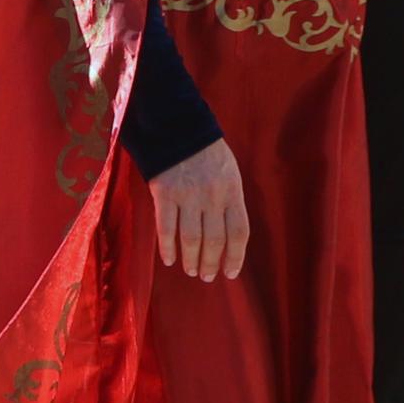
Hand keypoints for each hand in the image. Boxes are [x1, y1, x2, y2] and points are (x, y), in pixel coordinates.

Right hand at [147, 139, 250, 282]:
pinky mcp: (165, 193)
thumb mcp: (229, 173)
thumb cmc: (207, 153)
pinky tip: (169, 259)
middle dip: (211, 263)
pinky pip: (166, 228)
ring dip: (191, 260)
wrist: (178, 126)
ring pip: (191, 239)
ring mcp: (188, 195)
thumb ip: (229, 201)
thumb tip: (228, 237)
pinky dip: (168, 248)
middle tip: (206, 276)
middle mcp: (212, 196)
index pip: (238, 233)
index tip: (230, 273)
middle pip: (214, 240)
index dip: (235, 257)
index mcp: (232, 191)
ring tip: (191, 270)